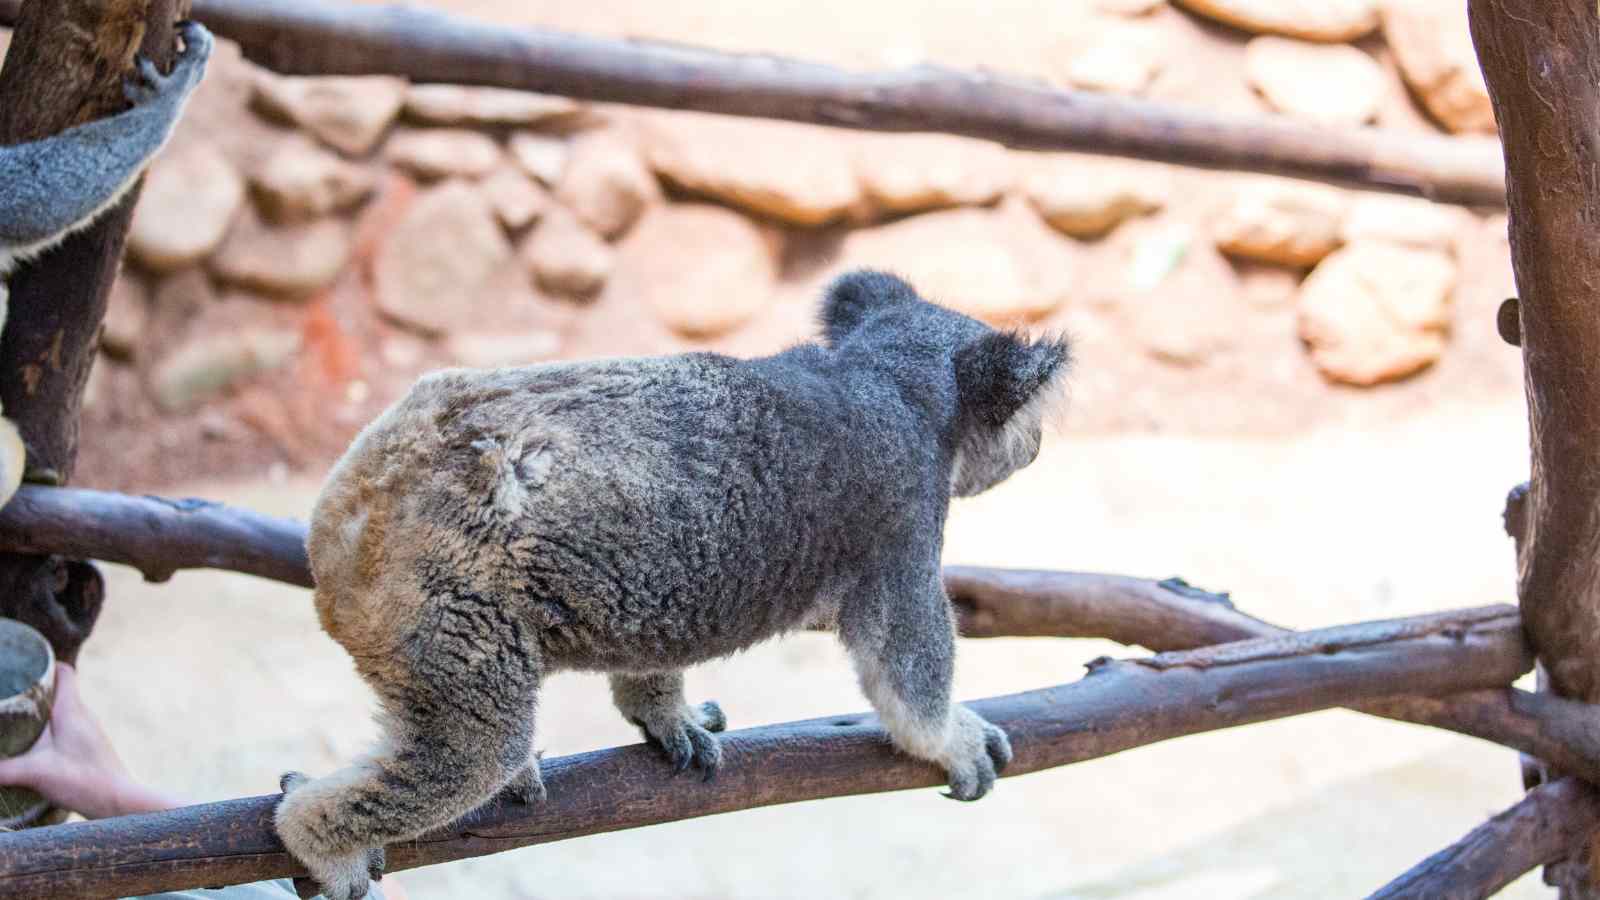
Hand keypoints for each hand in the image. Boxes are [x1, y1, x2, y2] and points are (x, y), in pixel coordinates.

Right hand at [0, 663, 180, 818]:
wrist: (120, 802)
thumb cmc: (85, 781)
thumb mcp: (35, 773)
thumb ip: (2, 769)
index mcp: (73, 709)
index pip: (64, 672)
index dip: (44, 664)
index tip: (23, 667)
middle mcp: (83, 715)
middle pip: (59, 690)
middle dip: (33, 690)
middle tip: (9, 694)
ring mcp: (87, 731)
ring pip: (62, 710)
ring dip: (40, 711)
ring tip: (14, 718)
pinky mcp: (88, 747)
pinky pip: (65, 727)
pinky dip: (48, 728)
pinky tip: (32, 743)